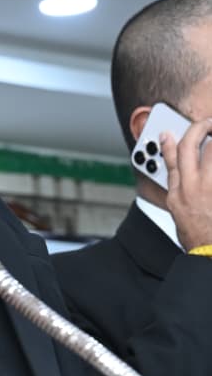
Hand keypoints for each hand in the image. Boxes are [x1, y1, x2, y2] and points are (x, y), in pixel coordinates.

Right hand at [160, 117, 211, 250]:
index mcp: (179, 192)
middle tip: (207, 123)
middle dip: (200, 127)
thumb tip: (176, 172)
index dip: (170, 142)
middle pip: (193, 145)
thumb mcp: (178, 211)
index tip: (169, 133)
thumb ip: (177, 187)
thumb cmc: (196, 236)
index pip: (172, 158)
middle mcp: (194, 185)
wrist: (210, 252)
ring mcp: (211, 186)